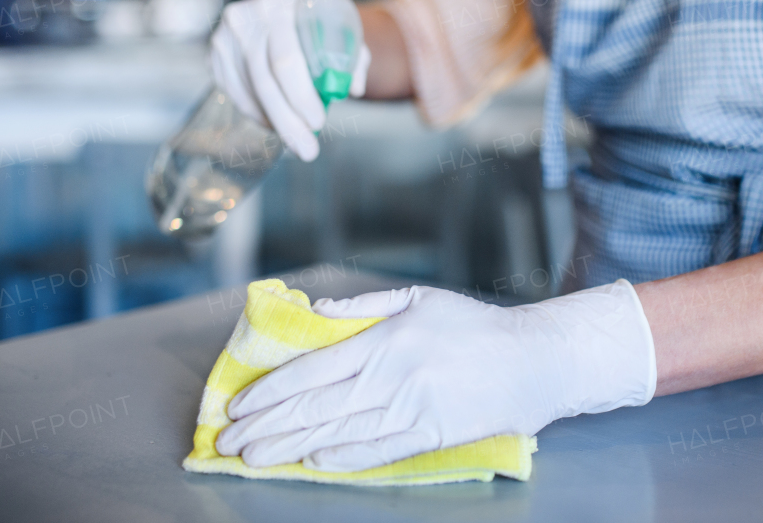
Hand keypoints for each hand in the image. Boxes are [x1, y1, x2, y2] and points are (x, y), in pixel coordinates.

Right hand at [210, 0, 369, 160]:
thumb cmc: (317, 18)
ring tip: (297, 140)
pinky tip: (276, 123)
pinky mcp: (215, 55)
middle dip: (288, 122)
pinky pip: (235, 94)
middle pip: (264, 83)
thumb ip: (353, 54)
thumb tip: (353, 88)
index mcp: (280, 6)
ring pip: (248, 94)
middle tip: (308, 150)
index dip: (300, 97)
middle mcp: (246, 19)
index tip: (318, 122)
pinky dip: (257, 113)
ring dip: (274, 122)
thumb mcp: (342, 24)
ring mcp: (225, 38)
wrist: (282, 2)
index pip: (286, 61)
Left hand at [216, 280, 655, 471]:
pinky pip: (378, 453)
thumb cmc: (474, 325)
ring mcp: (411, 410)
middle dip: (266, 426)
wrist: (533, 360)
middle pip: (315, 407)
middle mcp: (392, 377)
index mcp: (384, 339)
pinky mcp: (431, 436)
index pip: (312, 370)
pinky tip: (312, 464)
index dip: (270, 390)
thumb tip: (314, 313)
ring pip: (338, 434)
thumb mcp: (418, 299)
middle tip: (229, 441)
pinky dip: (342, 460)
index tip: (238, 404)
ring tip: (255, 457)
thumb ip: (362, 306)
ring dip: (291, 447)